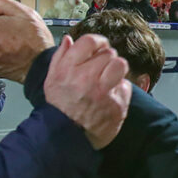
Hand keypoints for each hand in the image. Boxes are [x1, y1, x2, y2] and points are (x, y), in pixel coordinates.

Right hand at [44, 34, 131, 148]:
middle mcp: (86, 79)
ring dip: (116, 69)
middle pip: (108, 53)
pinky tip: (110, 96)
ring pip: (120, 64)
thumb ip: (60, 58)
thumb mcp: (51, 80)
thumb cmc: (60, 108)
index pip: (90, 41)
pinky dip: (119, 89)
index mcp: (68, 70)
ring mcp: (103, 92)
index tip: (99, 47)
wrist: (68, 138)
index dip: (98, 42)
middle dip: (106, 58)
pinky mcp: (117, 105)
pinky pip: (125, 86)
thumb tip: (69, 40)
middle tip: (101, 68)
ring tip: (109, 78)